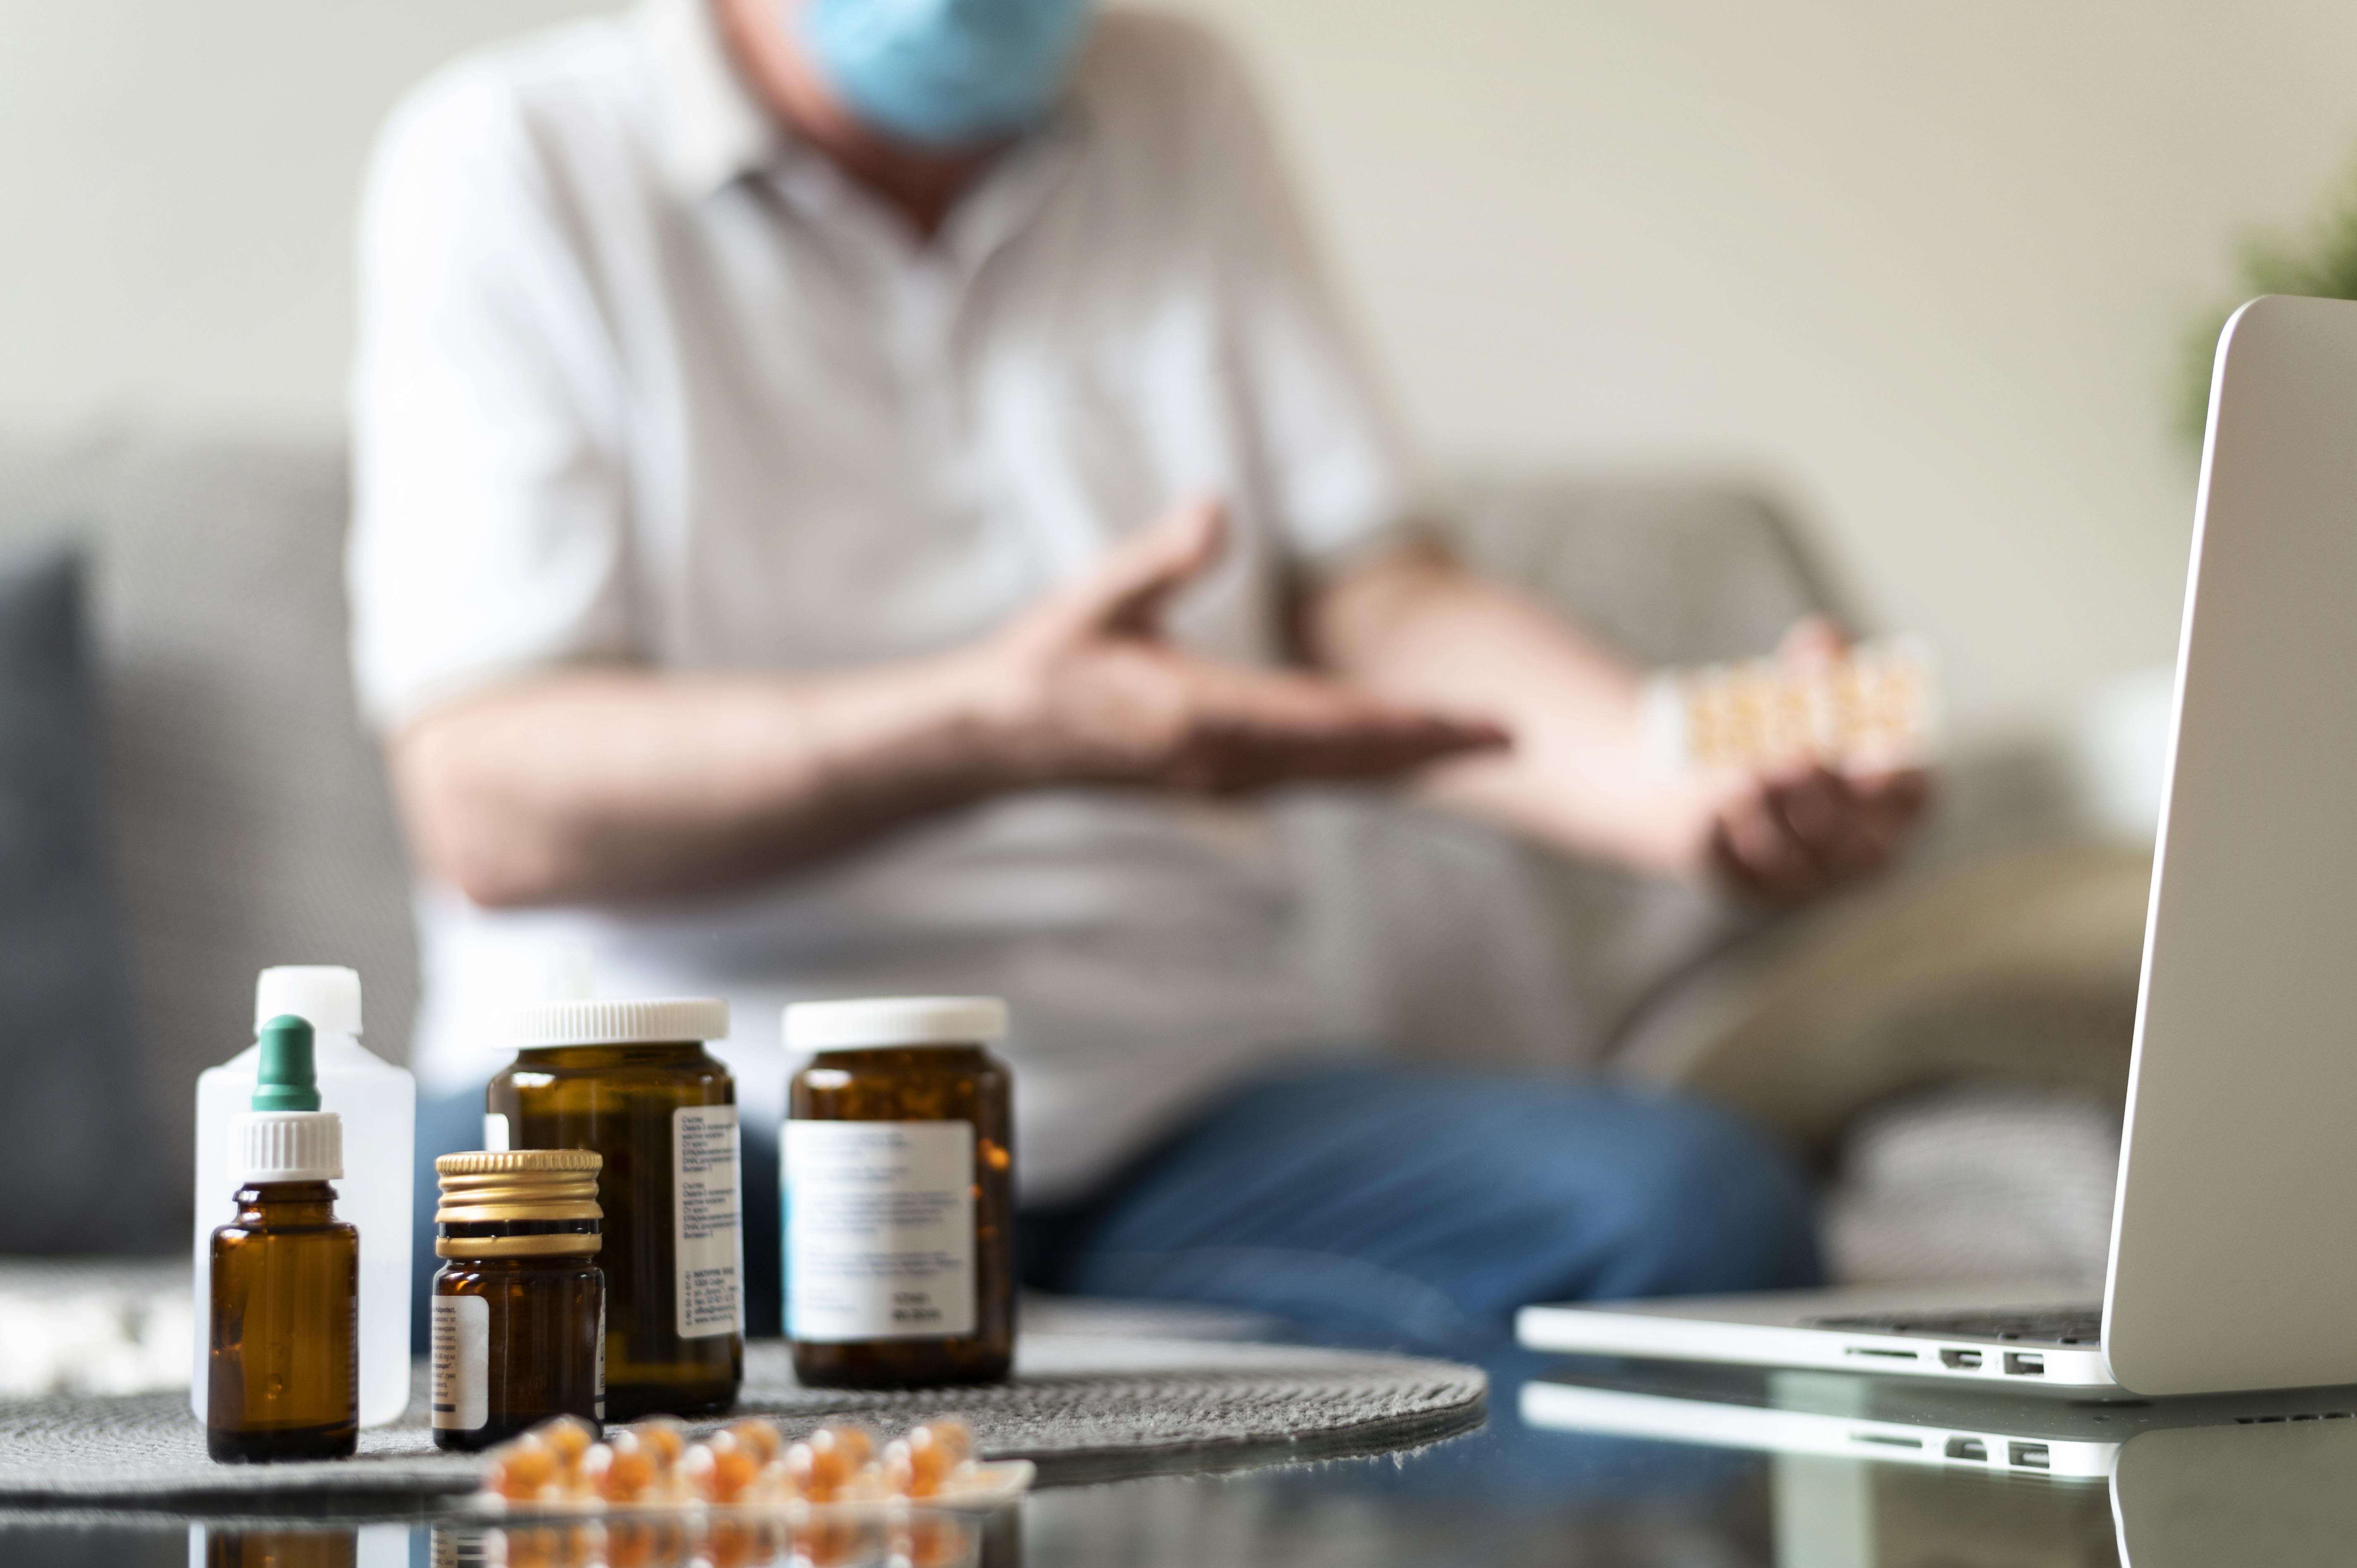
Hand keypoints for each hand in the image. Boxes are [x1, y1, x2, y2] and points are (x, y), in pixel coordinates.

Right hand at [976, 500, 1507, 793]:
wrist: (996, 743)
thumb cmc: (1045, 663)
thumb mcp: (1096, 597)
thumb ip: (1161, 557)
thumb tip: (1215, 508)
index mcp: (1201, 717)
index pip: (1328, 722)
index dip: (1408, 722)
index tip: (1473, 721)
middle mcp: (1223, 763)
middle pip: (1352, 761)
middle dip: (1435, 749)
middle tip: (1514, 736)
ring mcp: (1222, 783)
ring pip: (1337, 778)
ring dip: (1407, 763)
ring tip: (1475, 747)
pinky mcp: (1217, 785)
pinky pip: (1309, 780)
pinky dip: (1363, 770)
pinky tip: (1397, 758)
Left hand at [1703, 619, 1931, 901]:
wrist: (1693, 766)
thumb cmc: (1777, 720)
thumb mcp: (1804, 681)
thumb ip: (1822, 656)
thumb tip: (1821, 640)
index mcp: (1893, 799)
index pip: (1916, 797)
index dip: (1896, 781)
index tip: (1868, 761)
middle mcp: (1856, 851)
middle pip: (1857, 842)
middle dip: (1825, 797)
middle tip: (1794, 755)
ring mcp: (1802, 881)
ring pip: (1793, 863)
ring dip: (1770, 814)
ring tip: (1744, 770)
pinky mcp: (1743, 890)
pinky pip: (1735, 877)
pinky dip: (1724, 841)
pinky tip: (1712, 805)